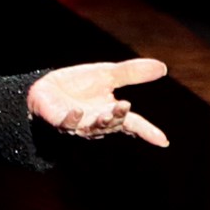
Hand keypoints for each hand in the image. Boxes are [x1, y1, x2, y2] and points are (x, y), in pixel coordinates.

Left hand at [28, 58, 169, 146]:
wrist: (47, 89)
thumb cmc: (79, 86)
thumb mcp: (108, 75)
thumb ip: (132, 73)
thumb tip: (163, 68)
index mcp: (110, 112)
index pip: (133, 124)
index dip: (147, 132)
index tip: (162, 140)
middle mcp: (97, 122)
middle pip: (112, 124)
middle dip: (119, 117)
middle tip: (125, 106)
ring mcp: (79, 124)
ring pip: (92, 128)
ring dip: (100, 121)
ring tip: (108, 112)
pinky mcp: (60, 120)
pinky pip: (67, 123)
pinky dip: (72, 119)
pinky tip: (77, 112)